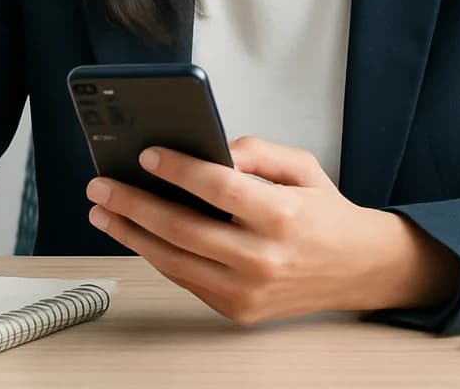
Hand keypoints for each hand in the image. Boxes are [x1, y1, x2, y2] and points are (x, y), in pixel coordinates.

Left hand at [85, 135, 450, 324]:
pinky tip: (136, 233)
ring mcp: (248, 290)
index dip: (178, 169)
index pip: (218, 188)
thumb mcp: (302, 167)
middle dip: (134, 204)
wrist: (357, 269)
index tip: (146, 154)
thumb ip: (256, 152)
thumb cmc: (325, 214)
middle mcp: (264, 258)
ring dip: (132, 234)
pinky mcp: (238, 310)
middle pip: (183, 228)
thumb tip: (211, 148)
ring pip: (175, 260)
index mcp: (283, 216)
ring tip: (104, 211)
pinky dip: (157, 255)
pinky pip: (186, 279)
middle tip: (102, 185)